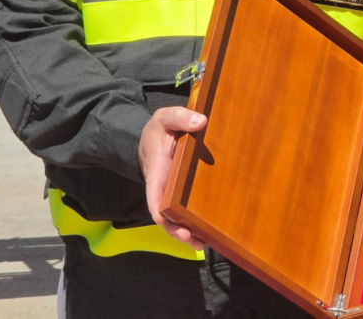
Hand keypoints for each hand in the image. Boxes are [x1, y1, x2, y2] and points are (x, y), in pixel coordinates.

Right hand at [139, 106, 207, 246]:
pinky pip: (186, 210)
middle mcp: (163, 187)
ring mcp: (172, 193)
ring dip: (186, 232)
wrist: (154, 136)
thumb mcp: (165, 118)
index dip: (158, 208)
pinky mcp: (182, 194)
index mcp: (157, 170)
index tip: (165, 220)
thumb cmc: (159, 129)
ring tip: (203, 244)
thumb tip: (201, 122)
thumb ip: (180, 117)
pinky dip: (194, 223)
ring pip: (175, 218)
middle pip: (164, 215)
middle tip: (191, 237)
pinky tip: (209, 233)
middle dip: (175, 229)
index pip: (153, 194)